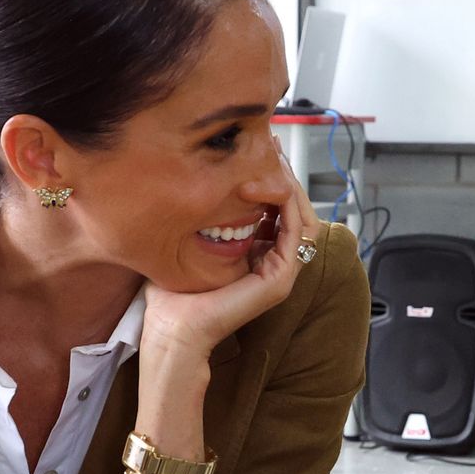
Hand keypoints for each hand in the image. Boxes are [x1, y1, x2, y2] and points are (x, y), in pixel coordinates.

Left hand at [141, 161, 319, 363]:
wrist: (173, 327)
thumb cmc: (174, 293)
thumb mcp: (191, 244)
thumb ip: (206, 218)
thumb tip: (200, 180)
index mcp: (259, 257)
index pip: (278, 211)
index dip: (273, 179)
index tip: (261, 149)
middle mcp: (275, 264)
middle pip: (295, 211)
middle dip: (285, 176)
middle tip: (274, 146)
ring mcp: (282, 273)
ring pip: (302, 219)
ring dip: (289, 187)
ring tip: (274, 161)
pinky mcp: (279, 280)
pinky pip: (296, 234)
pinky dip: (286, 207)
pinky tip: (266, 186)